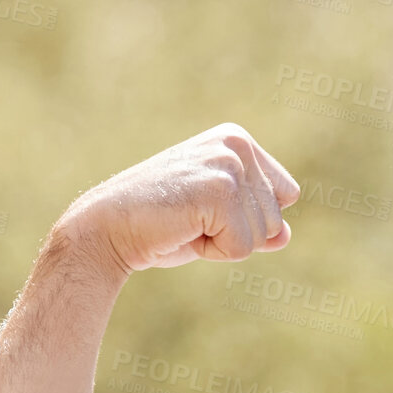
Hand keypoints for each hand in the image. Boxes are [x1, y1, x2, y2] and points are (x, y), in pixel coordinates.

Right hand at [59, 122, 300, 276]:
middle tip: (192, 219)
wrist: (107, 228)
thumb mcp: (217, 219)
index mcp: (238, 140)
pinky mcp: (220, 192)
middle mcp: (237, 145)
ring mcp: (229, 166)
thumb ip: (255, 222)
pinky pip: (243, 247)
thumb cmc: (161, 224)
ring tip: (187, 223)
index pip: (286, 195)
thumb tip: (286, 235)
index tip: (206, 210)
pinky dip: (215, 252)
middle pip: (277, 219)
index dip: (249, 219)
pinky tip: (184, 231)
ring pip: (263, 235)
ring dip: (225, 243)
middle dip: (238, 234)